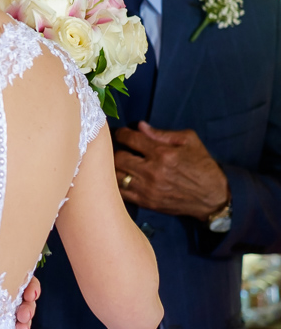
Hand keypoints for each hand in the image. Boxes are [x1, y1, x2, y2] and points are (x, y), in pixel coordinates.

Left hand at [14, 276, 39, 328]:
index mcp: (8, 283)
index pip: (27, 282)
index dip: (32, 288)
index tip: (29, 296)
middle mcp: (12, 298)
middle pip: (26, 303)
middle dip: (27, 310)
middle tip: (23, 317)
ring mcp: (11, 315)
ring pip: (24, 320)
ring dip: (24, 326)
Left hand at [114, 122, 228, 218]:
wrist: (213, 197)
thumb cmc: (202, 165)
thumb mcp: (189, 141)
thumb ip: (162, 133)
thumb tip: (140, 126)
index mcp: (163, 154)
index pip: (130, 139)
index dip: (122, 134)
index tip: (122, 134)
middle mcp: (153, 172)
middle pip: (118, 158)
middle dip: (116, 150)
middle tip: (120, 149)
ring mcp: (148, 189)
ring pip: (115, 176)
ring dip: (114, 168)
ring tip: (119, 164)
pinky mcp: (147, 202)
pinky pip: (120, 193)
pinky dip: (116, 184)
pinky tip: (121, 178)